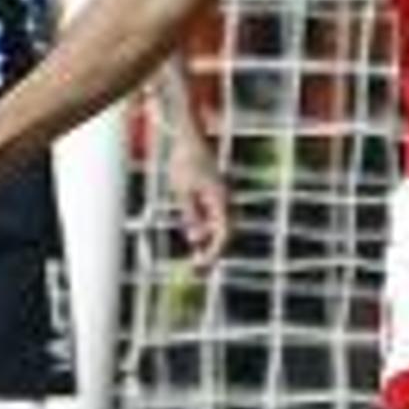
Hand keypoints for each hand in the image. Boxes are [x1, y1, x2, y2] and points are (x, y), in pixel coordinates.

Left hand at [162, 129, 232, 267]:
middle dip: (213, 254)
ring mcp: (221, 200)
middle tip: (197, 270)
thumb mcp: (182, 191)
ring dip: (210, 246)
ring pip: (221, 230)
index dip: (215, 252)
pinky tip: (195, 243)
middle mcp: (225, 202)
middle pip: (225, 235)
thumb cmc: (185, 161)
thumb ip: (191, 215)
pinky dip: (207, 234)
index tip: (200, 264)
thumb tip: (195, 239)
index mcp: (221, 200)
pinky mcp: (214, 197)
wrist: (190, 138)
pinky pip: (214, 221)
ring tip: (195, 262)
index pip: (224, 234)